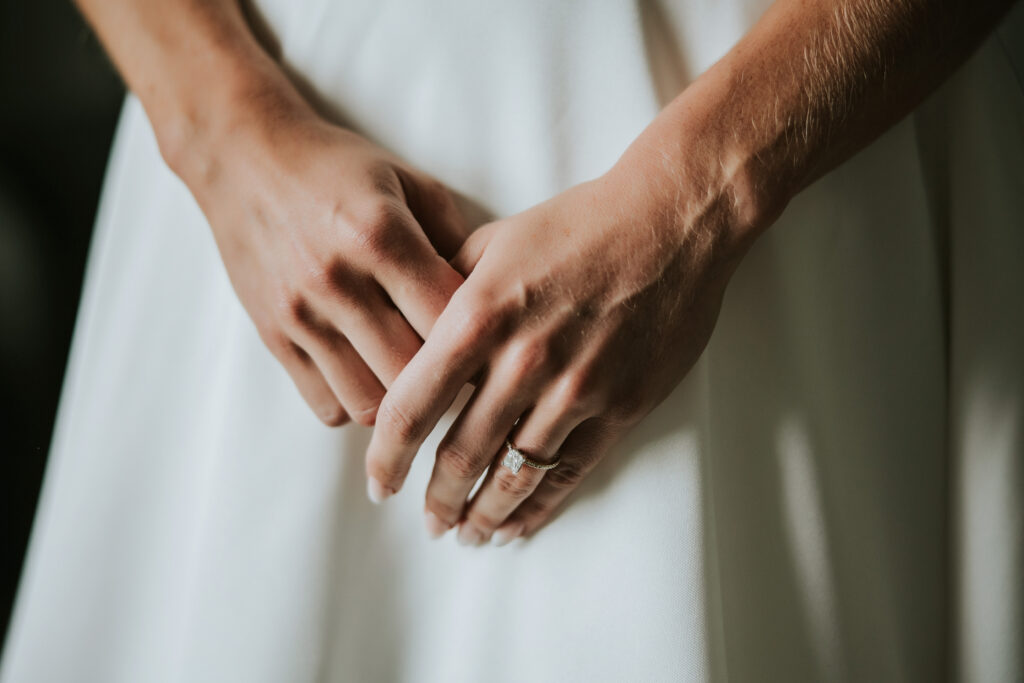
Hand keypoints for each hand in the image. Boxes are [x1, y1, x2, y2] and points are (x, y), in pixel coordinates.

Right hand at [188, 107, 466, 426]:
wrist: (243, 157)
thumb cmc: (338, 169)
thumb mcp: (410, 182)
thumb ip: (456, 240)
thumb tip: (494, 305)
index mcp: (381, 235)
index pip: (447, 319)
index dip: (480, 339)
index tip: (492, 342)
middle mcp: (337, 280)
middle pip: (411, 374)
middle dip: (443, 379)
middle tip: (459, 370)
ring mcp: (299, 314)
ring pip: (369, 403)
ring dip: (399, 401)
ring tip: (413, 378)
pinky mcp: (272, 337)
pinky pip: (326, 405)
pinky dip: (355, 401)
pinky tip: (370, 373)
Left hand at [363, 142, 762, 542]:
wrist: (671, 221)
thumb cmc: (579, 224)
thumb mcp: (493, 242)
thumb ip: (444, 290)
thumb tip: (410, 332)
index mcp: (478, 316)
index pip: (411, 408)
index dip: (386, 457)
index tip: (378, 482)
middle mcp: (523, 361)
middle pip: (461, 455)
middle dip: (436, 499)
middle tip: (426, 521)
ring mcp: (576, 389)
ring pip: (514, 475)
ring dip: (483, 514)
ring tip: (466, 533)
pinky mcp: (621, 406)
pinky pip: (570, 472)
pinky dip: (538, 506)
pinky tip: (517, 522)